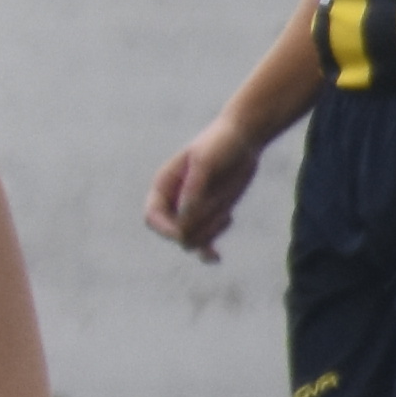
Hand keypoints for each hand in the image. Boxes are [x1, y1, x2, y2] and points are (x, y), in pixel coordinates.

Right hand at [141, 120, 262, 258]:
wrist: (243, 140)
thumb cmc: (220, 145)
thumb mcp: (206, 164)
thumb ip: (193, 190)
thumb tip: (184, 220)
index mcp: (164, 186)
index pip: (152, 217)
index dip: (164, 229)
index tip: (183, 232)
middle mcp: (175, 201)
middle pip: (175, 232)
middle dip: (198, 227)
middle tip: (221, 213)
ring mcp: (193, 211)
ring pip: (192, 239)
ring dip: (210, 232)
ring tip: (226, 214)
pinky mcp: (211, 216)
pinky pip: (204, 242)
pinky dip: (207, 251)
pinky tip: (216, 256)